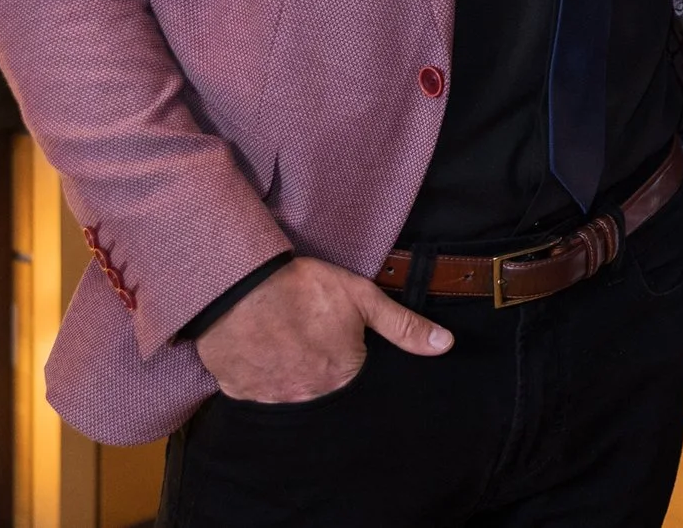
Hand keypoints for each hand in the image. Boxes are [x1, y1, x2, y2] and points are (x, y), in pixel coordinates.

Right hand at [195, 257, 451, 402]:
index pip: (352, 378)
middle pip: (319, 389)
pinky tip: (260, 349)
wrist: (238, 284)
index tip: (332, 336)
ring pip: (287, 391)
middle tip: (305, 335)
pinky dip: (259, 374)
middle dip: (317, 367)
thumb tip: (445, 345)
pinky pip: (254, 390)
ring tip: (283, 341)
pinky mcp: (237, 391)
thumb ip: (404, 327)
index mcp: (340, 378)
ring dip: (288, 373)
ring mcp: (269, 397)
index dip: (344, 354)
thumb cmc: (303, 288)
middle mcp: (306, 396)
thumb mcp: (363, 299)